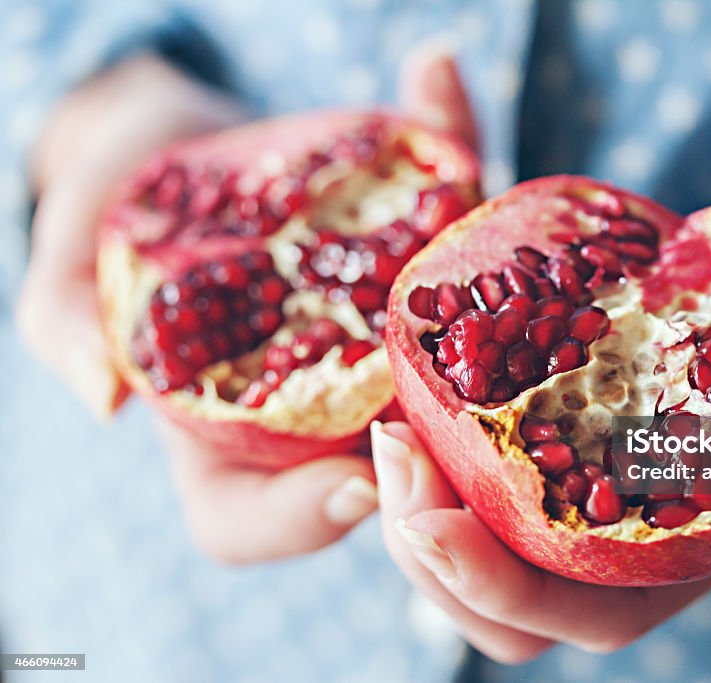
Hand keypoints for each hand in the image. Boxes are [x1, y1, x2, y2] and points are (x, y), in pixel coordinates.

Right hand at [17, 45, 478, 562]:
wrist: (171, 149)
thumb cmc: (111, 220)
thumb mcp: (72, 265)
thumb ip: (66, 319)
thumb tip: (102, 393)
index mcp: (233, 427)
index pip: (260, 515)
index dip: (304, 520)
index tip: (358, 483)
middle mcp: (326, 391)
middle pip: (386, 464)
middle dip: (434, 456)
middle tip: (458, 406)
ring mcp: (382, 323)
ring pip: (450, 340)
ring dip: (478, 301)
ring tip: (475, 235)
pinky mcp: (413, 250)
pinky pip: (444, 212)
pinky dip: (448, 144)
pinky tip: (432, 80)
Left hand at [370, 190, 710, 661]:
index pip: (594, 611)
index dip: (504, 590)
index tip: (432, 523)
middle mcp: (649, 515)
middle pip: (517, 588)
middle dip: (433, 544)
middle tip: (389, 452)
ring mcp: (615, 458)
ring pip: (498, 523)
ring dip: (427, 492)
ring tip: (387, 425)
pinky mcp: (593, 398)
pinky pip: (507, 434)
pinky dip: (455, 421)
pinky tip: (421, 370)